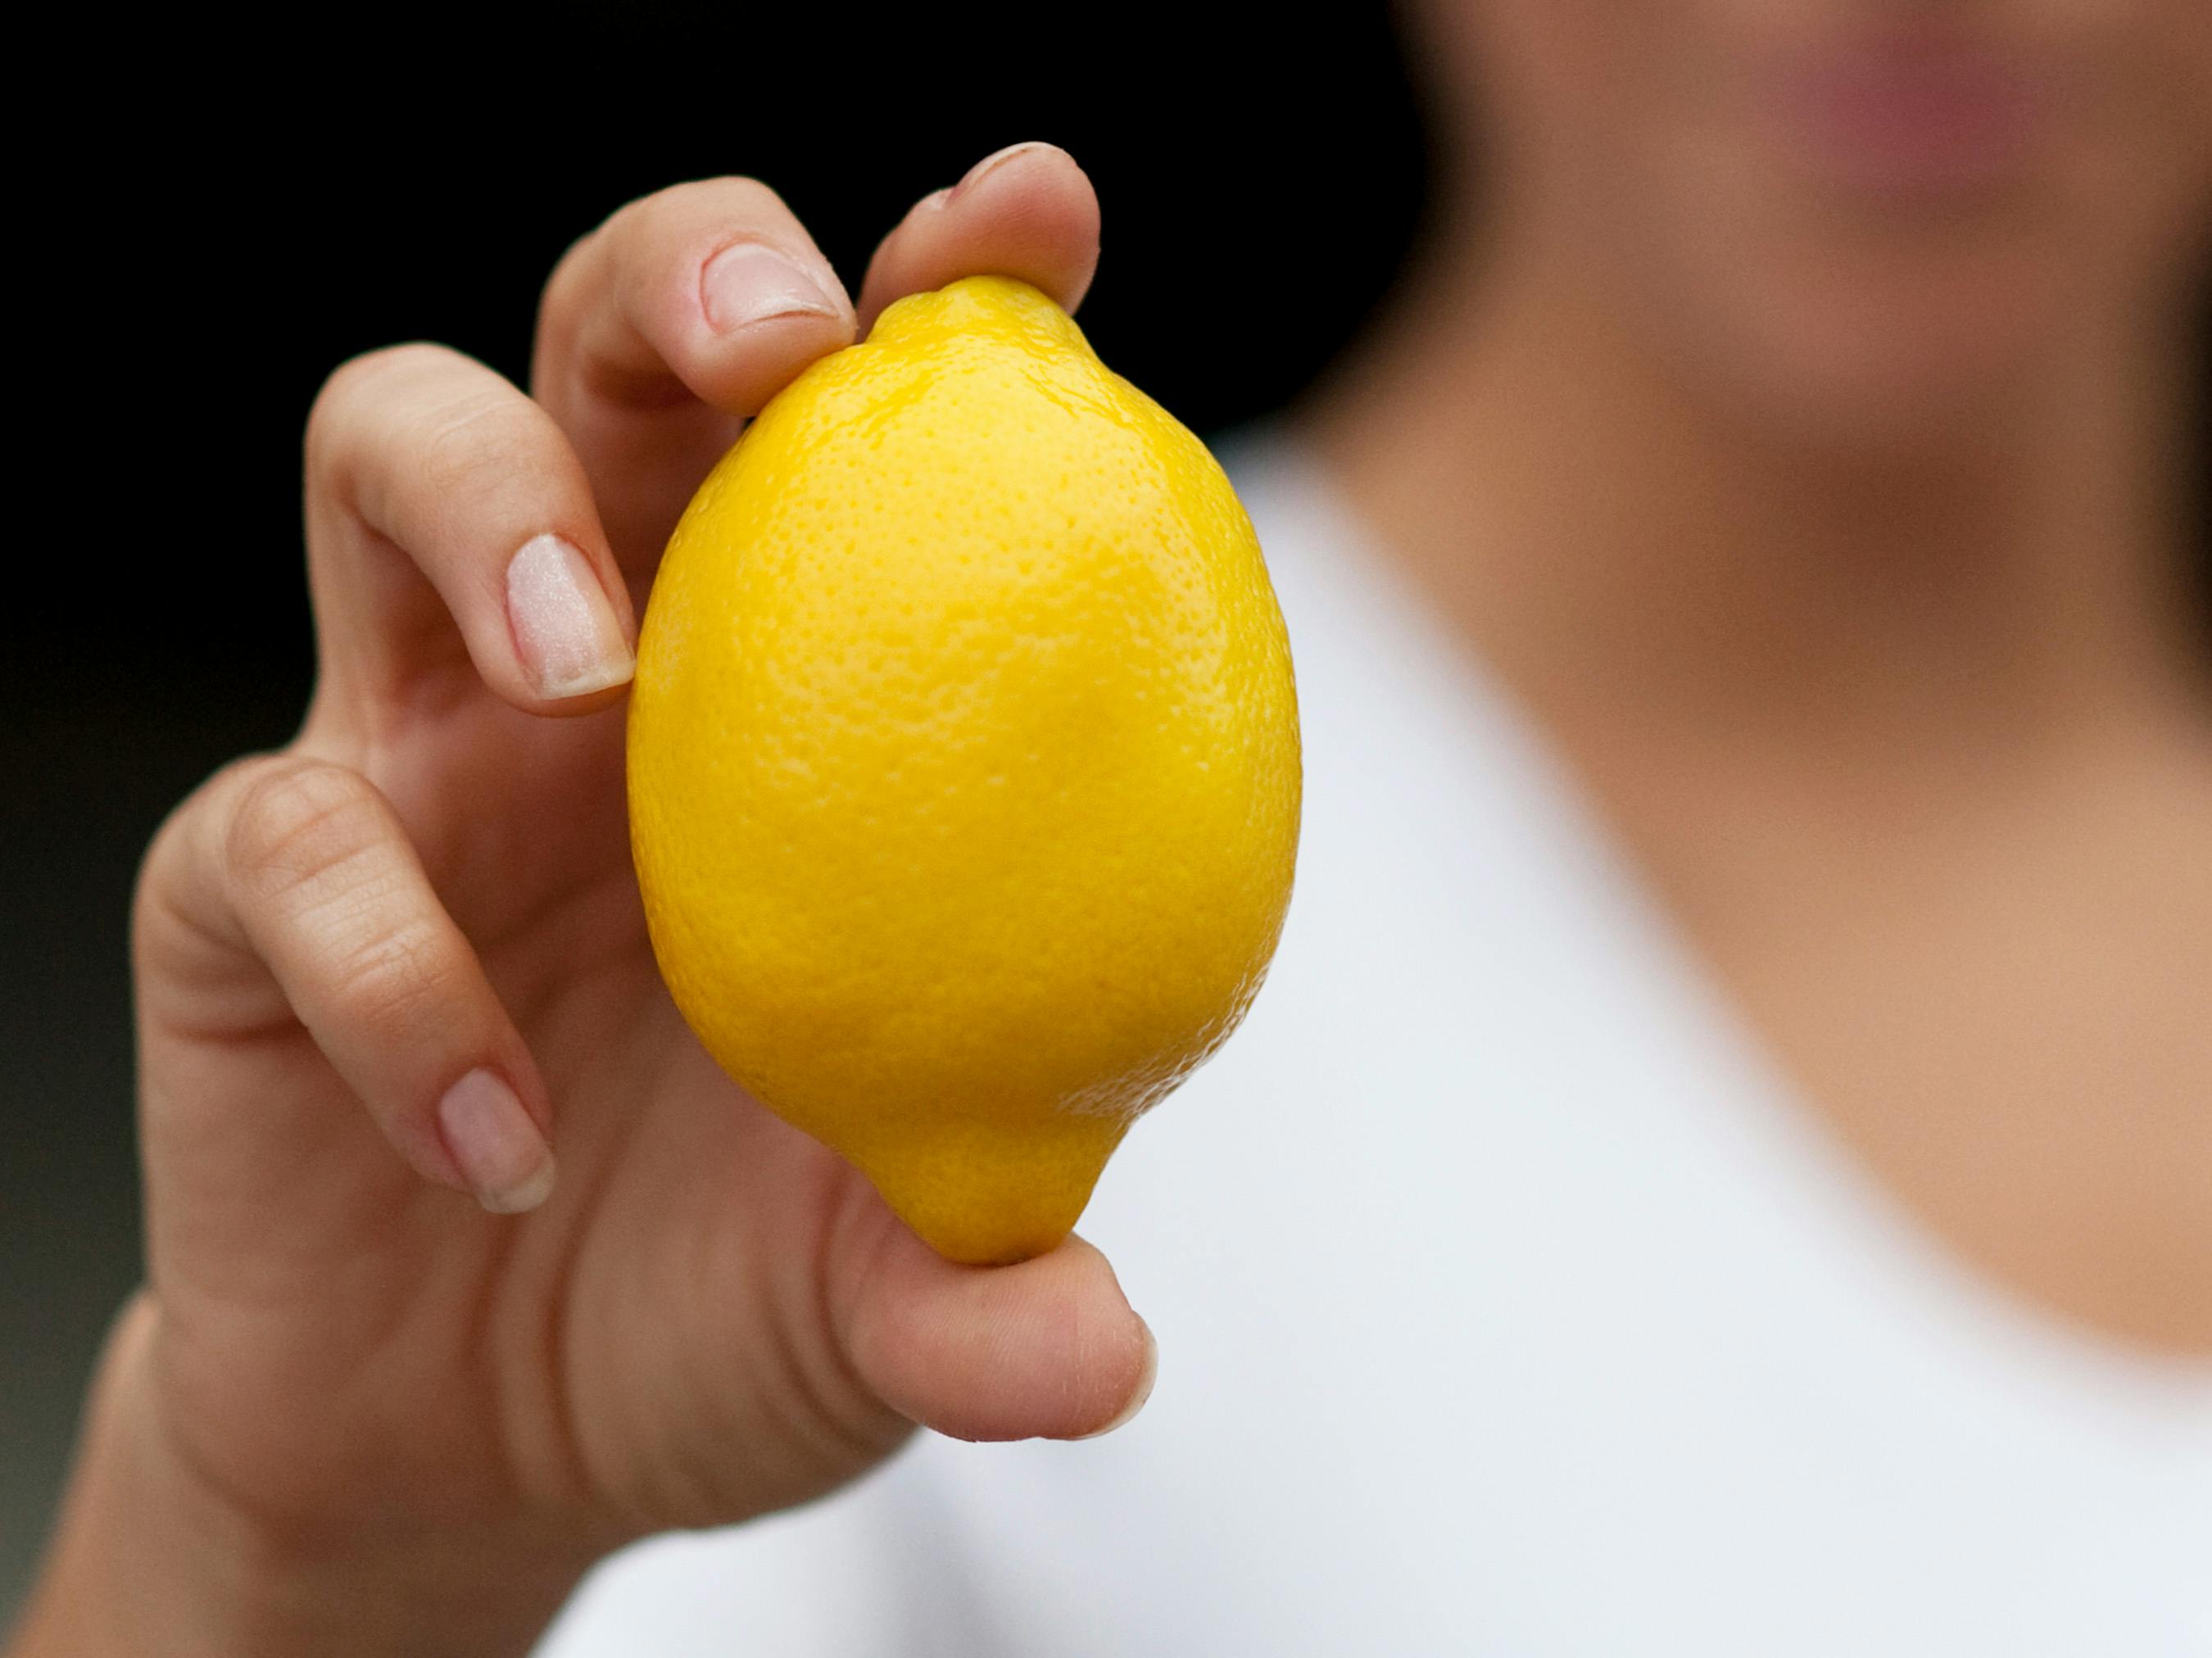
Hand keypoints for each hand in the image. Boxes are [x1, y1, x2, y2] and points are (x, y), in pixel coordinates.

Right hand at [12, 144, 1151, 1657]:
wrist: (487, 1439)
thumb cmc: (716, 1299)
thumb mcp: (879, 1294)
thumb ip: (983, 1290)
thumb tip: (1109, 1354)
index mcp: (794, 690)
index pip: (860, 437)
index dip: (939, 297)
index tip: (1032, 226)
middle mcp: (604, 666)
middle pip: (602, 344)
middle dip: (682, 277)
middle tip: (776, 340)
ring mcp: (414, 749)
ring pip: (385, 446)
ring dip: (486, 507)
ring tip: (579, 670)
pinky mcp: (244, 883)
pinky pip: (285, 841)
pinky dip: (395, 970)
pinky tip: (498, 1131)